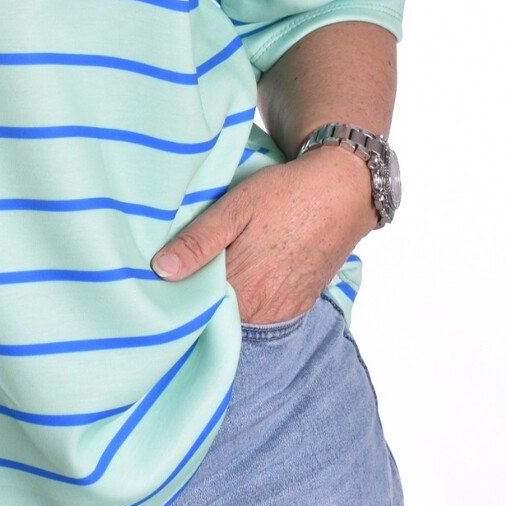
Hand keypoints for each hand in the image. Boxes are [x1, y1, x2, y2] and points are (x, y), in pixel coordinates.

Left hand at [150, 144, 375, 322]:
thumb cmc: (286, 193)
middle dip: (202, 298)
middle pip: (219, 314)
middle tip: (187, 271)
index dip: (179, 295)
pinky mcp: (301, 304)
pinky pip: (265, 312)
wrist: (344, 190)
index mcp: (242, 288)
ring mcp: (285, 310)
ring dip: (228, 299)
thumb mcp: (235, 207)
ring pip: (242, 315)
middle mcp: (264, 310)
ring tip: (219, 269)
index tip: (165, 281)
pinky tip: (248, 273)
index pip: (196, 308)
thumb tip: (162, 269)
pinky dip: (252, 300)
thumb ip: (198, 241)